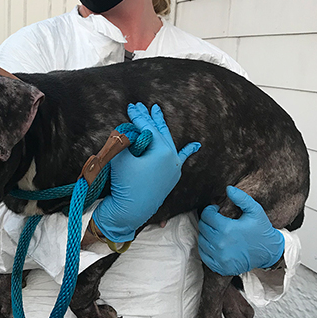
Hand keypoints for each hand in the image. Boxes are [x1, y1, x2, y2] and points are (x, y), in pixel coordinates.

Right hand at [92, 102, 200, 241]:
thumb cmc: (125, 184)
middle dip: (150, 118)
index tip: (131, 107)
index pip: (148, 128)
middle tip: (143, 106)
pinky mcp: (172, 177)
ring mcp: (174, 168)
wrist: (130, 211)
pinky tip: (196, 145)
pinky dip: (188, 151)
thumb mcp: (120, 158)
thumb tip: (125, 131)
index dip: (138, 116)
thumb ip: (123, 141)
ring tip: (158, 113)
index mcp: (162, 151)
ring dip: (162, 127)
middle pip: (160, 132)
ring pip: (168, 141)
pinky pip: (181, 160)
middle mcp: (172, 158)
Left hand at [197, 186, 284, 274]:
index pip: (207, 215)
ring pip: (201, 240)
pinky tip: (214, 243)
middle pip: (202, 227)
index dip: (210, 210)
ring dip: (206, 234)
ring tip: (217, 231)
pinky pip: (204, 254)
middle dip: (208, 221)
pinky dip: (206, 247)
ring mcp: (219, 257)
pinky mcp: (219, 266)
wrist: (269, 252)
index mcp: (227, 228)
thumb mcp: (255, 211)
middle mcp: (220, 243)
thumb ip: (241, 198)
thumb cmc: (261, 230)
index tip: (217, 210)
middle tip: (216, 220)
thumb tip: (228, 188)